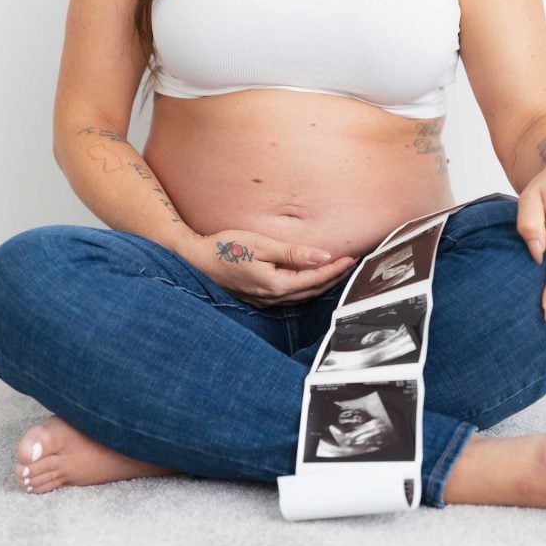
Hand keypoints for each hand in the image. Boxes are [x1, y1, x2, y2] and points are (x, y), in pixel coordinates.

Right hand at [175, 230, 356, 307]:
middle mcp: (272, 297)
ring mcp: (264, 301)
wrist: (195, 260)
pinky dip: (304, 288)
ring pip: (301, 296)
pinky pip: (289, 296)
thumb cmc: (226, 248)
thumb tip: (323, 257)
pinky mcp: (257, 298)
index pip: (315, 278)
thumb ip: (293, 253)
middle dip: (333, 278)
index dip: (335, 269)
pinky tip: (309, 281)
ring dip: (320, 284)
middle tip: (350, 264)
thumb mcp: (262, 245)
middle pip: (311, 290)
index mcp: (276, 284)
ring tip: (336, 272)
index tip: (351, 258)